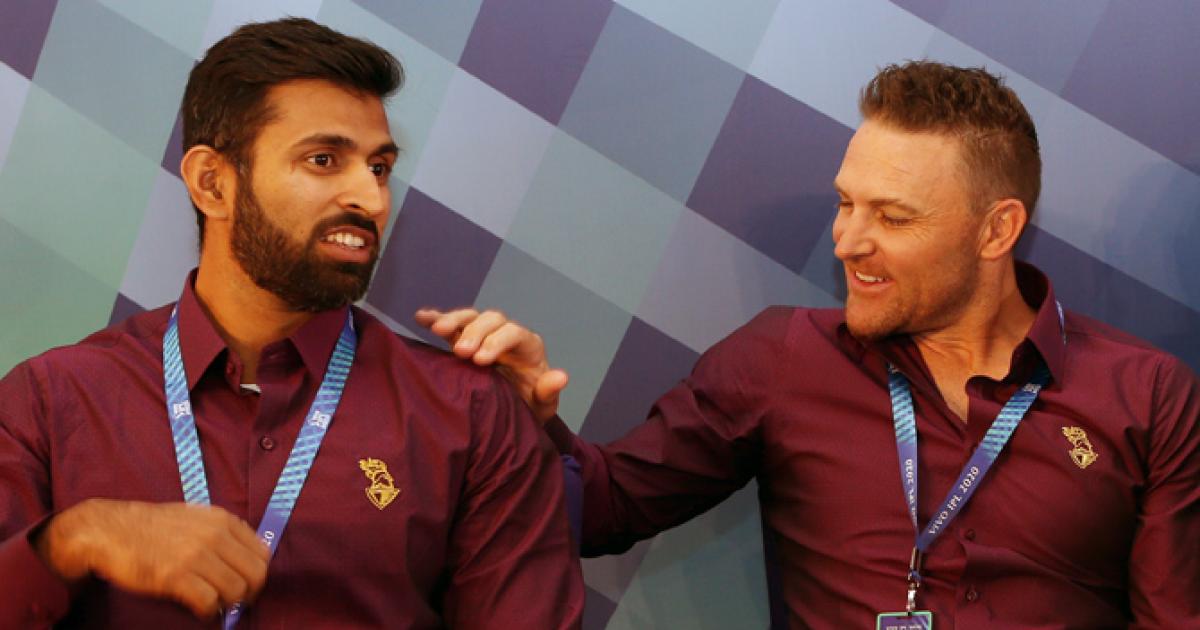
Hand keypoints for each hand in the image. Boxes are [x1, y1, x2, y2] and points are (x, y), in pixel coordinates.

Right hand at [35, 499, 269, 618]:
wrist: (110, 530)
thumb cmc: (153, 527)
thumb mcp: (196, 517)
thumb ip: (223, 533)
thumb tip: (247, 559)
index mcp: (223, 520)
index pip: (263, 553)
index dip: (257, 574)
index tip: (245, 583)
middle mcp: (214, 535)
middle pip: (256, 575)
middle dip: (248, 592)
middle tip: (233, 599)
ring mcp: (195, 555)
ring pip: (236, 591)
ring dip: (227, 603)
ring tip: (213, 602)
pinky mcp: (175, 576)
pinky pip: (209, 602)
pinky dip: (208, 611)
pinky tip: (198, 608)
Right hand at [414, 308, 567, 422]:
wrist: (512, 413)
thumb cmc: (528, 407)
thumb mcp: (541, 406)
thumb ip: (548, 391)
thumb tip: (561, 377)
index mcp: (528, 347)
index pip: (515, 333)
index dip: (498, 342)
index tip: (481, 360)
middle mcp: (505, 335)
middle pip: (492, 320)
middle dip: (476, 332)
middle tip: (461, 352)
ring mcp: (483, 336)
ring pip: (470, 317)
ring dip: (454, 320)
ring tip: (438, 330)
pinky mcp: (463, 342)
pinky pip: (450, 326)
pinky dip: (436, 319)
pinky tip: (421, 318)